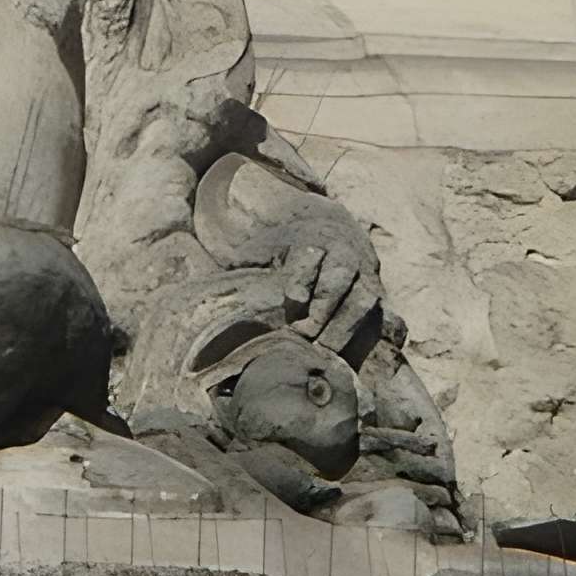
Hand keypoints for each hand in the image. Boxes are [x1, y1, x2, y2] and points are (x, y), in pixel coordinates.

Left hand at [196, 154, 386, 350]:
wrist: (328, 226)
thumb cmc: (282, 245)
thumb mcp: (258, 245)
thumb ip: (239, 258)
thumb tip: (193, 277)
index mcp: (311, 238)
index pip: (309, 257)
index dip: (300, 280)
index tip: (290, 304)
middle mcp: (342, 253)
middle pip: (339, 278)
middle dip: (323, 306)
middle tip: (305, 335)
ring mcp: (363, 272)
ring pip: (363, 296)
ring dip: (347, 324)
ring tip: (327, 349)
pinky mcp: (376, 292)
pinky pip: (381, 310)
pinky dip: (377, 328)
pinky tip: (364, 348)